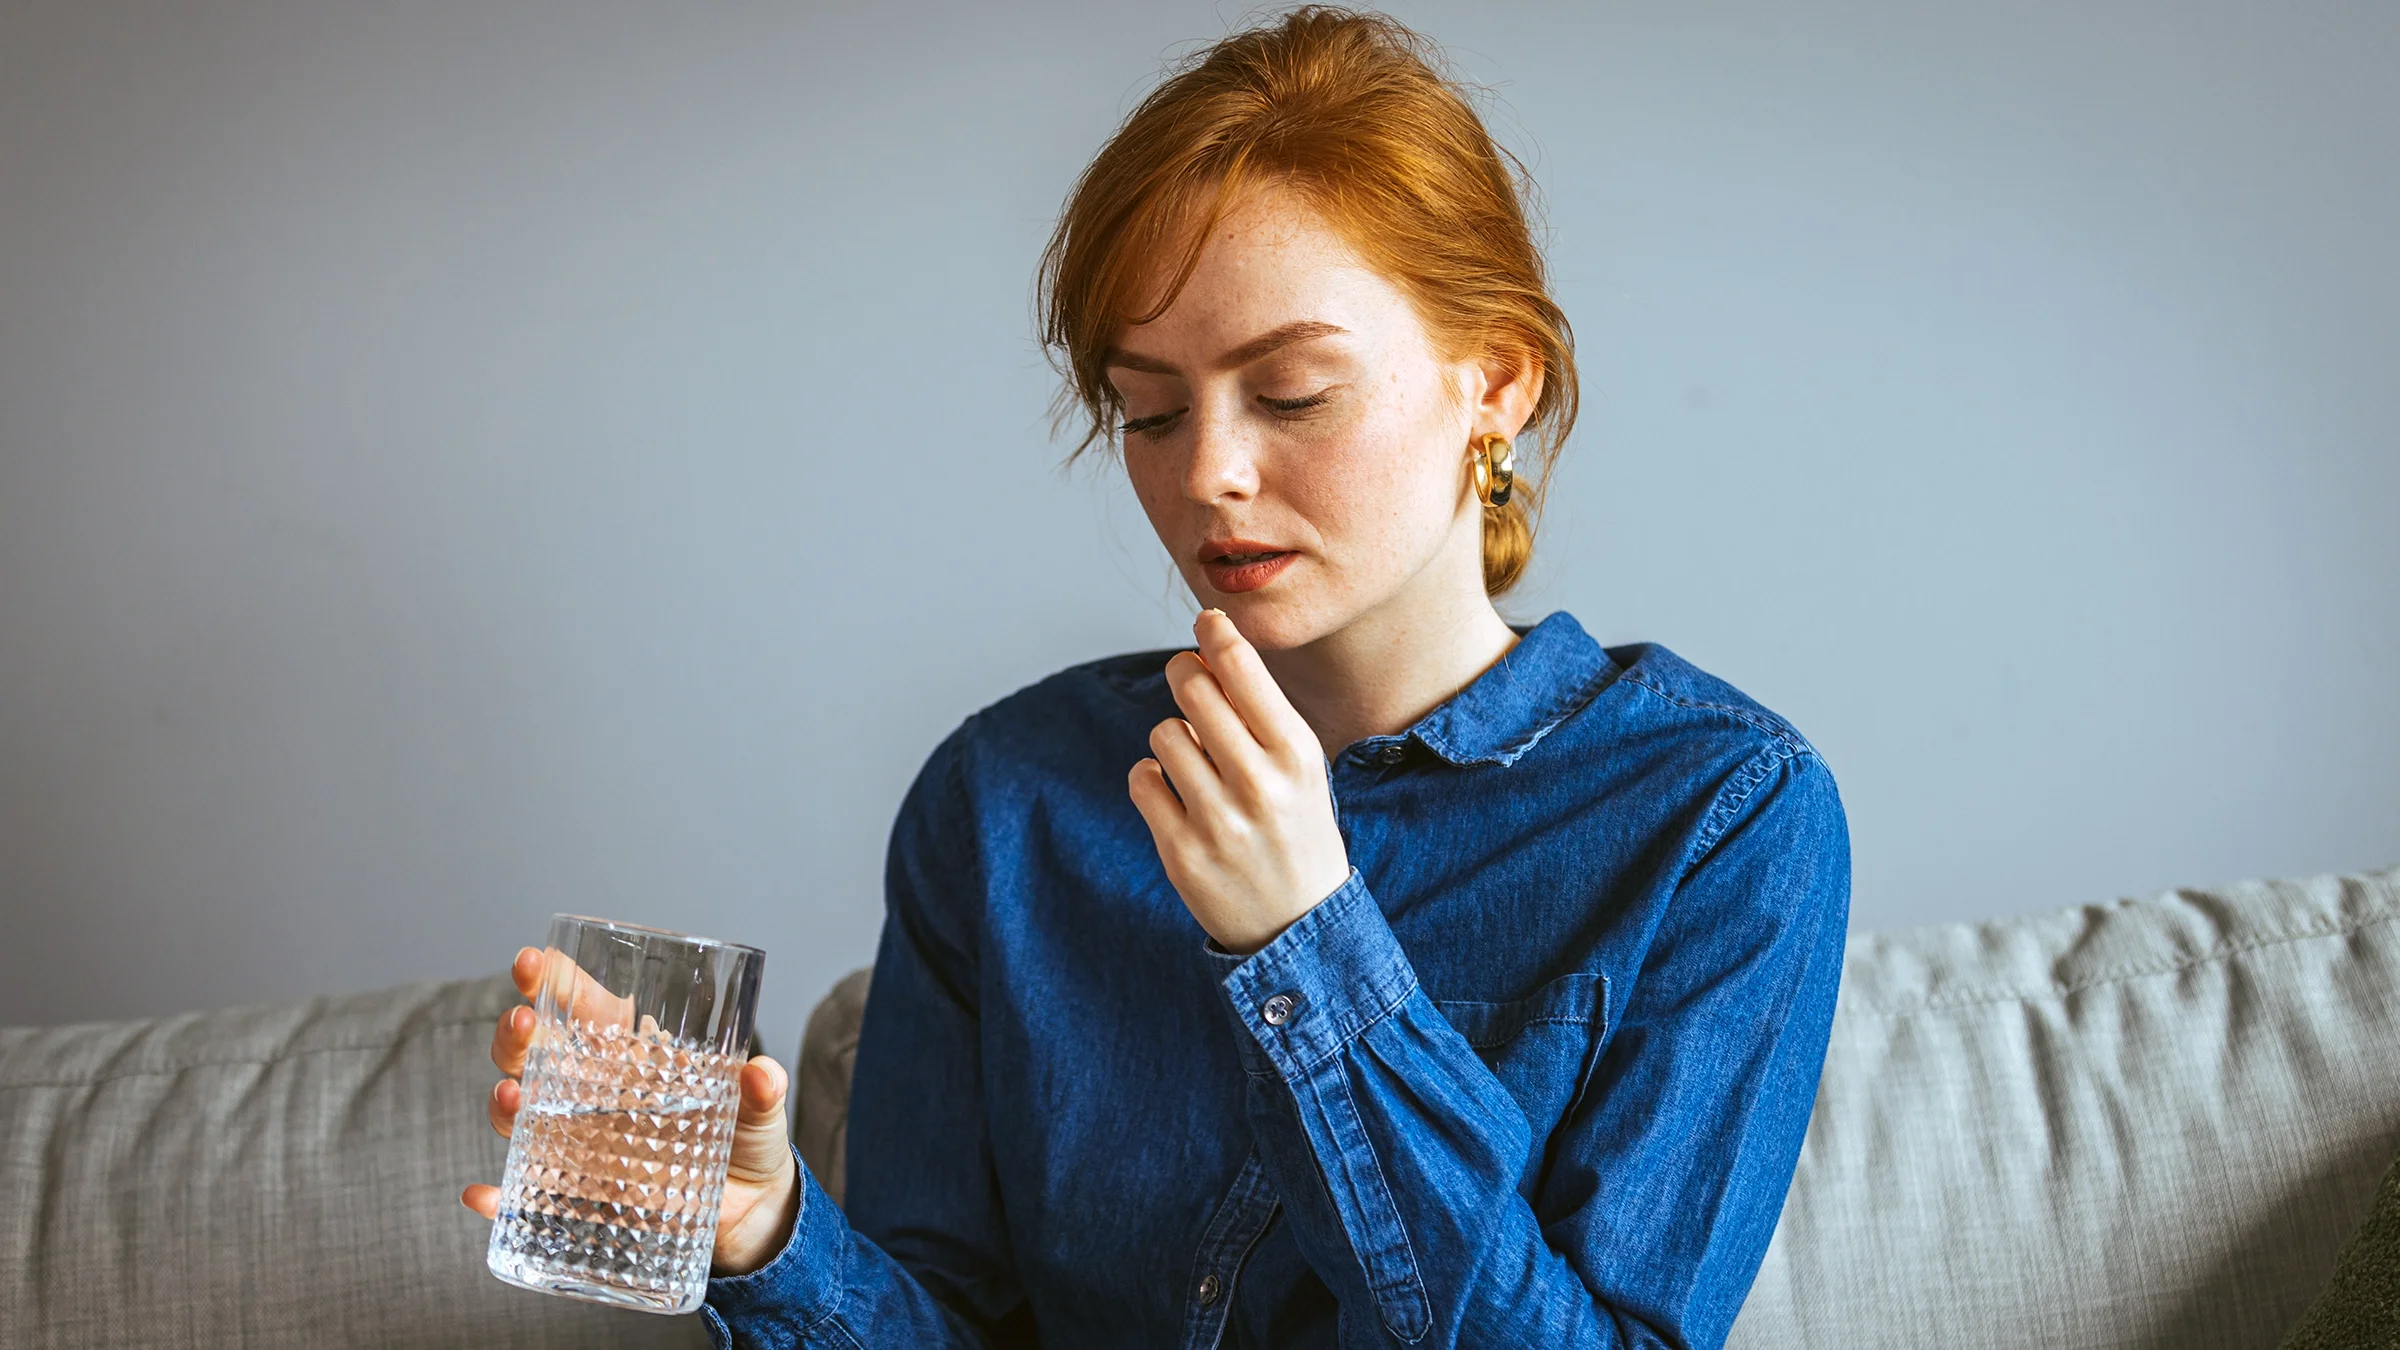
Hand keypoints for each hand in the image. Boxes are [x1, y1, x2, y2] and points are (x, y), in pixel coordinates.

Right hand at [460, 946, 803, 1277]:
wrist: (747, 1210)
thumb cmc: (745, 1140)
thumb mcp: (758, 1111)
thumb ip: (761, 1091)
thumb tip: (762, 1074)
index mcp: (633, 1053)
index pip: (583, 1005)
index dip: (553, 980)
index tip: (534, 961)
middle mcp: (595, 1091)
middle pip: (536, 1052)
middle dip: (517, 1033)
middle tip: (524, 1022)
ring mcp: (581, 1141)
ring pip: (522, 1112)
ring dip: (506, 1102)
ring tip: (514, 1095)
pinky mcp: (581, 1191)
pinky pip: (527, 1194)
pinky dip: (499, 1197)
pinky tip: (483, 1196)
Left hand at [1128, 609, 1351, 954]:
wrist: (1299, 923)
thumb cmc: (1297, 828)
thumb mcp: (1301, 768)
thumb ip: (1260, 715)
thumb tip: (1207, 651)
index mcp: (1297, 755)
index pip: (1242, 667)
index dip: (1215, 633)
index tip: (1206, 623)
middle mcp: (1259, 784)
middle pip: (1193, 689)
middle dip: (1185, 674)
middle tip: (1190, 680)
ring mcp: (1218, 822)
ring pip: (1163, 734)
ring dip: (1173, 738)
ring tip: (1197, 763)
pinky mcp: (1181, 852)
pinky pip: (1142, 779)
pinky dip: (1152, 779)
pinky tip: (1178, 796)